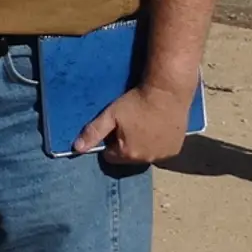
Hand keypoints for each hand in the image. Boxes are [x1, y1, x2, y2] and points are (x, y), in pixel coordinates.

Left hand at [74, 83, 194, 164]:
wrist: (168, 92)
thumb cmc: (136, 102)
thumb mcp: (111, 114)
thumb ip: (93, 132)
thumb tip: (76, 148)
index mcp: (128, 154)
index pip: (111, 156)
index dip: (111, 141)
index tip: (117, 127)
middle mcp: (146, 159)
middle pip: (128, 156)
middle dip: (127, 144)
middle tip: (131, 124)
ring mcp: (162, 156)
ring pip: (145, 154)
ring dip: (143, 144)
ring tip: (145, 125)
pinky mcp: (175, 150)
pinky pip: (161, 151)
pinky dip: (158, 143)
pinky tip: (158, 128)